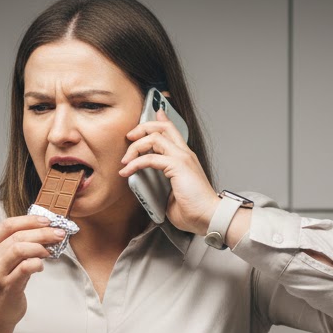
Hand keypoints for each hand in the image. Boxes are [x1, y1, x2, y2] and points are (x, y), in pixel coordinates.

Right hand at [0, 215, 65, 332]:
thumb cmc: (3, 285)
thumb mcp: (3, 262)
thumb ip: (16, 246)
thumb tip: (44, 231)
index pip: (7, 225)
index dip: (29, 220)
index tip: (47, 220)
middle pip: (17, 236)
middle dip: (42, 232)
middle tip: (59, 233)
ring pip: (20, 248)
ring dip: (40, 246)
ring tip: (51, 249)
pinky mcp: (7, 286)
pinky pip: (26, 267)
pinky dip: (38, 262)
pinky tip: (42, 265)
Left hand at [119, 108, 217, 233]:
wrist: (208, 217)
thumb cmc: (193, 210)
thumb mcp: (171, 193)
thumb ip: (161, 184)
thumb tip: (147, 186)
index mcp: (185, 158)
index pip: (172, 131)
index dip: (160, 120)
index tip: (151, 114)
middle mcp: (184, 154)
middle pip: (163, 127)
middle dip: (142, 127)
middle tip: (129, 138)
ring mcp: (182, 158)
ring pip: (155, 137)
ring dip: (135, 146)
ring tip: (125, 161)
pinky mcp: (178, 166)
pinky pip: (150, 158)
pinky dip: (135, 163)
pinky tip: (127, 171)